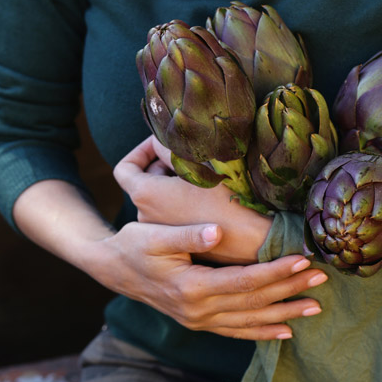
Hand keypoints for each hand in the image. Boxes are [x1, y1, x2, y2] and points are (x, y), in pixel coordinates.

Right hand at [91, 222, 326, 339]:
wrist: (114, 269)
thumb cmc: (135, 244)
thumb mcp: (155, 235)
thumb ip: (188, 235)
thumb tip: (218, 231)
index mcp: (191, 287)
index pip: (244, 281)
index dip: (275, 271)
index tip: (302, 260)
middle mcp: (198, 310)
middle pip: (254, 302)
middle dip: (289, 290)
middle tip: (321, 278)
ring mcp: (199, 320)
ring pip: (250, 321)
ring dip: (284, 314)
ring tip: (315, 307)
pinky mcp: (200, 322)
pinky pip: (237, 331)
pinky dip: (262, 332)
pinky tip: (285, 332)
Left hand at [113, 136, 271, 263]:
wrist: (257, 240)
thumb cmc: (230, 197)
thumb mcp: (200, 160)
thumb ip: (171, 145)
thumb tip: (162, 138)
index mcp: (146, 195)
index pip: (125, 168)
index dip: (140, 150)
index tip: (162, 143)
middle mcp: (148, 217)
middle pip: (146, 183)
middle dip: (165, 165)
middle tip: (194, 155)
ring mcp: (165, 233)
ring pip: (163, 199)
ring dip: (178, 182)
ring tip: (208, 173)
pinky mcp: (182, 243)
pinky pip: (176, 215)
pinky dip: (187, 201)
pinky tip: (213, 194)